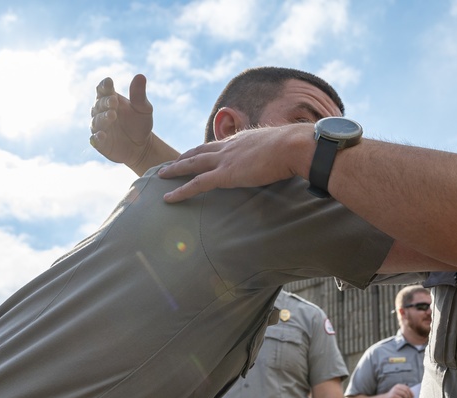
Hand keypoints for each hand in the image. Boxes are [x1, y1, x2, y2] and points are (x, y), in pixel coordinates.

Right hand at [90, 74, 154, 171]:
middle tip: (114, 102)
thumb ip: (139, 94)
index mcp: (111, 99)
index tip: (109, 82)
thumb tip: (141, 76)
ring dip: (103, 117)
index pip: (103, 89)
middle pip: (99, 104)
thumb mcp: (143, 109)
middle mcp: (102, 111)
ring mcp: (99, 127)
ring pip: (97, 120)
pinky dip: (97, 137)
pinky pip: (95, 139)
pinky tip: (102, 136)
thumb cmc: (140, 123)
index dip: (105, 86)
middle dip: (106, 102)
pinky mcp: (99, 142)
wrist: (141, 147)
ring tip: (112, 115)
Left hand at [158, 124, 313, 202]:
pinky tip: (168, 198)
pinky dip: (180, 191)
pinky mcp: (225, 175)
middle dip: (183, 157)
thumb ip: (274, 152)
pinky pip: (196, 184)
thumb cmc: (295, 148)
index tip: (196, 154)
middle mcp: (229, 146)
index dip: (205, 150)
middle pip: (199, 151)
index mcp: (242, 139)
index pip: (218, 145)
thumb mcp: (281, 147)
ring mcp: (225, 159)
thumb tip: (283, 157)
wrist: (294, 146)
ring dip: (175, 169)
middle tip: (171, 163)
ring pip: (192, 164)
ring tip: (161, 176)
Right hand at [384, 383, 414, 397]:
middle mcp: (396, 387)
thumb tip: (412, 395)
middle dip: (409, 395)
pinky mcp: (393, 396)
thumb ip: (404, 391)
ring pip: (404, 394)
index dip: (411, 392)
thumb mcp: (399, 392)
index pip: (407, 388)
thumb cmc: (394, 396)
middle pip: (406, 391)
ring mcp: (394, 391)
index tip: (413, 396)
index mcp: (398, 385)